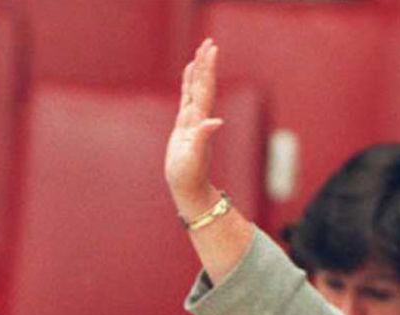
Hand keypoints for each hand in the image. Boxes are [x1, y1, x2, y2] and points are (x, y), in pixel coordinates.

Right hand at [165, 38, 224, 219]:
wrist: (188, 187)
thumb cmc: (189, 176)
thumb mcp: (194, 157)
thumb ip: (203, 137)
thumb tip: (216, 122)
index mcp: (199, 121)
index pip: (204, 89)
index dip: (207, 69)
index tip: (211, 49)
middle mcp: (198, 117)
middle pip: (202, 85)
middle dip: (205, 63)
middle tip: (208, 42)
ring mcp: (191, 120)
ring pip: (195, 89)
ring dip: (199, 70)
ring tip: (201, 50)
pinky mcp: (184, 125)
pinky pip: (186, 98)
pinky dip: (188, 83)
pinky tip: (188, 72)